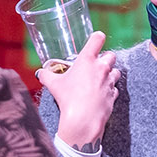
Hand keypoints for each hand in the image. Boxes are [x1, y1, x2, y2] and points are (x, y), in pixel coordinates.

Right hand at [38, 31, 118, 147]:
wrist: (82, 119)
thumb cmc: (68, 98)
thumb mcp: (53, 84)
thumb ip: (46, 75)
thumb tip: (40, 73)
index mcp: (88, 60)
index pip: (98, 38)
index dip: (97, 37)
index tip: (95, 40)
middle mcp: (101, 68)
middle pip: (111, 55)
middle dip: (105, 58)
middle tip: (95, 64)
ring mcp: (109, 82)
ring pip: (116, 72)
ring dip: (109, 73)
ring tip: (98, 80)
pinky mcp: (113, 95)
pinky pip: (114, 89)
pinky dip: (109, 90)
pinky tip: (100, 94)